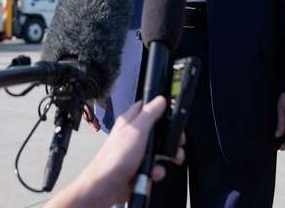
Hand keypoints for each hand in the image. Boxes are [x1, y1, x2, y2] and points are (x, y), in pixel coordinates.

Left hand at [51, 96, 185, 207]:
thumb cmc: (116, 157)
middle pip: (157, 131)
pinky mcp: (138, 168)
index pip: (145, 108)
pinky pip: (154, 167)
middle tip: (177, 143)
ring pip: (158, 151)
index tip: (171, 116)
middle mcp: (132, 136)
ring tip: (170, 160)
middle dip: (169, 139)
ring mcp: (135, 152)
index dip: (159, 110)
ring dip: (165, 157)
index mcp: (130, 122)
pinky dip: (156, 171)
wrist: (108, 185)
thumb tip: (160, 99)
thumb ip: (149, 114)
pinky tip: (153, 173)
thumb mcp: (137, 130)